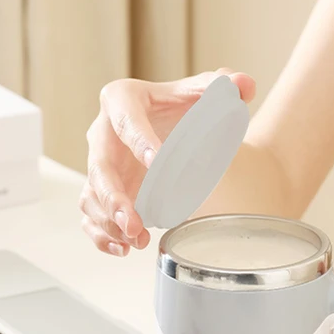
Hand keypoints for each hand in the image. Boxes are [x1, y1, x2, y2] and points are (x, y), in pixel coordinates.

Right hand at [79, 69, 255, 255]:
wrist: (175, 127)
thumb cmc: (184, 107)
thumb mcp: (205, 92)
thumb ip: (225, 86)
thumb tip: (243, 86)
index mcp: (122, 99)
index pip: (126, 120)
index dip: (139, 141)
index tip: (158, 162)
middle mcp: (103, 132)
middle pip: (99, 165)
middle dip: (113, 196)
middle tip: (134, 220)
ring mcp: (101, 165)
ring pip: (91, 194)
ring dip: (109, 221)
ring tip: (137, 239)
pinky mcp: (102, 191)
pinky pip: (90, 214)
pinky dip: (102, 234)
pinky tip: (125, 248)